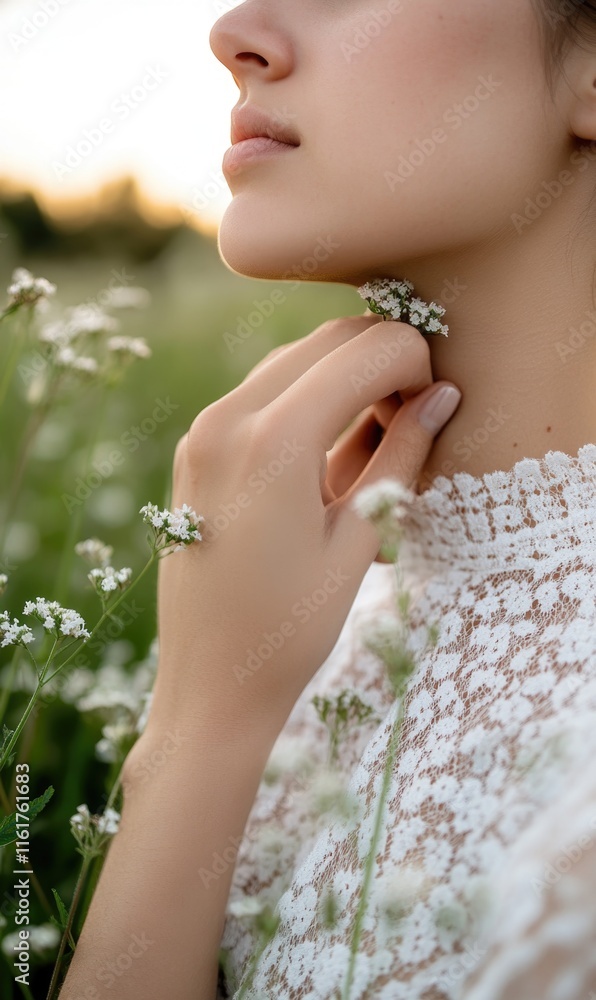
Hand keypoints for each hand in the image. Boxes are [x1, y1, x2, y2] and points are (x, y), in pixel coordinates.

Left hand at [146, 315, 460, 740]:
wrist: (209, 684)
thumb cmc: (289, 629)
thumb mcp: (360, 539)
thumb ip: (402, 456)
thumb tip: (442, 396)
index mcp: (273, 439)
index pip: (367, 351)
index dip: (417, 364)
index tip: (436, 404)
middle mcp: (227, 418)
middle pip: (328, 341)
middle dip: (383, 360)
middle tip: (414, 414)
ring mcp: (204, 430)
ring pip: (294, 361)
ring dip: (344, 378)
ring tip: (376, 442)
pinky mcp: (196, 448)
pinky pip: (261, 394)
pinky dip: (306, 401)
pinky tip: (330, 453)